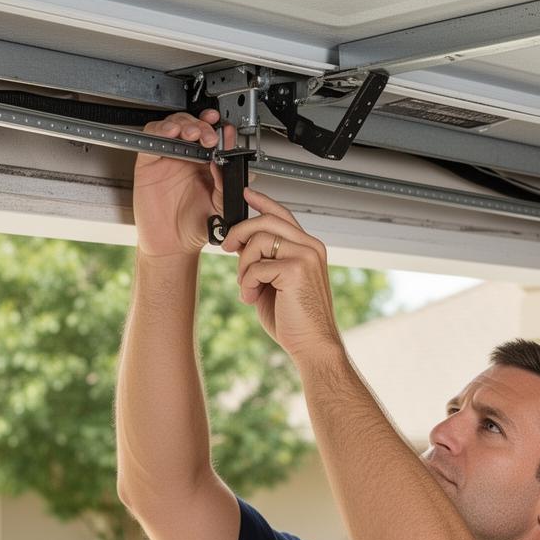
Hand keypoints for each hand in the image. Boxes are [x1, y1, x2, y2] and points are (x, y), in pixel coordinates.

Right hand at [132, 110, 236, 257]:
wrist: (173, 244)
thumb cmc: (195, 226)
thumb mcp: (220, 205)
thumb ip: (226, 184)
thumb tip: (230, 161)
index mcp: (206, 165)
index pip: (212, 137)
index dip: (219, 129)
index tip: (226, 129)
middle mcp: (187, 159)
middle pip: (193, 125)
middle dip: (203, 126)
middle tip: (210, 136)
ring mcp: (168, 158)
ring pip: (174, 125)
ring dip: (185, 123)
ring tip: (194, 134)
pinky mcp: (149, 161)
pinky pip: (152, 137)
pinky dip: (161, 130)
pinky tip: (172, 133)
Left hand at [221, 189, 343, 360]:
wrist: (312, 345)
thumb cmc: (295, 319)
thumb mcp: (275, 283)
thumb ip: (264, 260)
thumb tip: (241, 243)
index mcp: (309, 248)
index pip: (283, 215)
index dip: (262, 201)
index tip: (245, 194)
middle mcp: (311, 247)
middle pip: (266, 221)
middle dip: (240, 232)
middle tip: (227, 247)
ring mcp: (306, 256)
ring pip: (258, 241)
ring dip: (243, 266)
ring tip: (248, 288)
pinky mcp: (296, 269)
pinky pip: (256, 266)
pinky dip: (247, 284)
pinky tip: (253, 299)